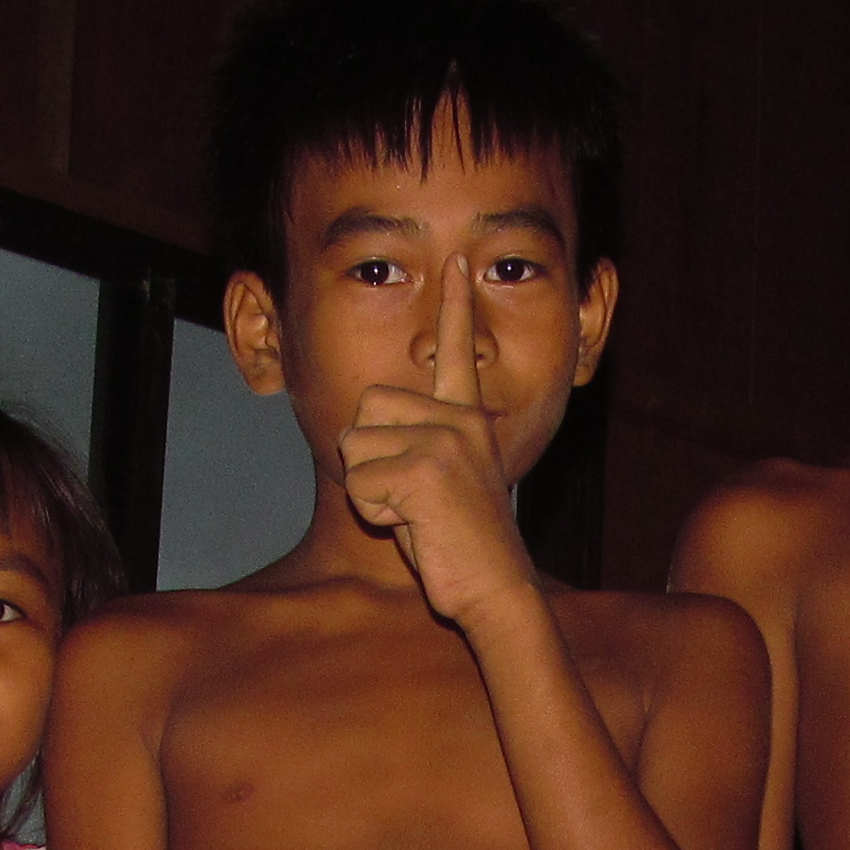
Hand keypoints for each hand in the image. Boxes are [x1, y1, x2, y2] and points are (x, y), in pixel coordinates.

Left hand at [338, 246, 537, 633]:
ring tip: (414, 514)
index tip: (455, 260)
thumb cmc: (463, 547)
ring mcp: (443, 440)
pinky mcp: (424, 470)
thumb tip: (364, 435)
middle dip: (367, 459)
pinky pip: (360, 483)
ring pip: (353, 446)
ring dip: (368, 489)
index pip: (456, 351)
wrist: (496, 589)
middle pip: (364, 409)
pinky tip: (415, 528)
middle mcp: (458, 419)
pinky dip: (375, 514)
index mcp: (466, 418)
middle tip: (411, 499)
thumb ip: (416, 449)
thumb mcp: (444, 485)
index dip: (456, 306)